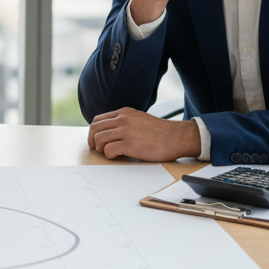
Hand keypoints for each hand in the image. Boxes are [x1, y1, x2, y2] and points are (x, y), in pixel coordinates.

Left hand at [87, 107, 201, 161]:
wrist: (176, 137)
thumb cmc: (160, 132)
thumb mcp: (139, 119)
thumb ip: (124, 122)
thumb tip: (109, 131)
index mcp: (124, 113)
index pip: (98, 120)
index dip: (93, 131)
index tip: (94, 140)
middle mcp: (123, 120)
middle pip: (95, 129)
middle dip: (92, 140)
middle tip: (95, 149)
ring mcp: (126, 131)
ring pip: (99, 139)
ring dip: (100, 148)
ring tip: (107, 153)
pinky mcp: (130, 145)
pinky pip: (108, 150)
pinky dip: (109, 155)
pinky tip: (116, 156)